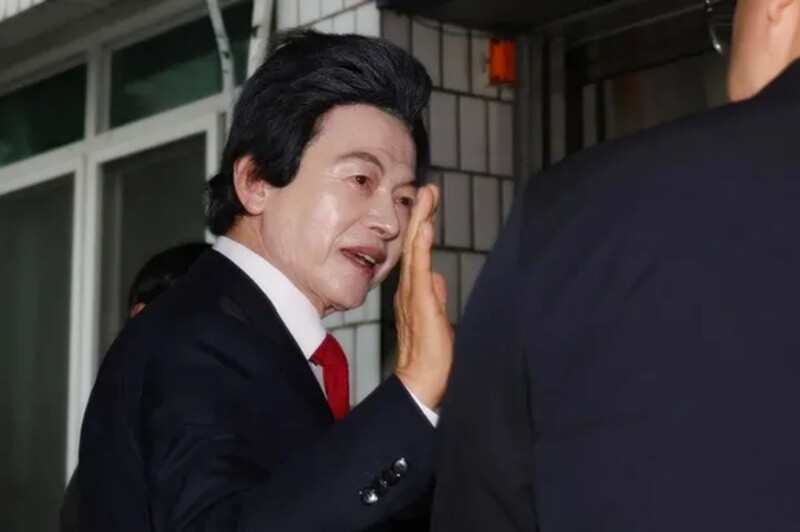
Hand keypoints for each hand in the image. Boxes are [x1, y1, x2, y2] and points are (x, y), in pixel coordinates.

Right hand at [394, 184, 453, 409]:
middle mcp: (408, 289)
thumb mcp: (437, 319)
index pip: (418, 253)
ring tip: (427, 197)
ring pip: (416, 251)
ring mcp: (412, 295)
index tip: (428, 203)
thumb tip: (438, 277)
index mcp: (412, 292)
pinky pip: (420, 269)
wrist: (421, 382)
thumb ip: (435, 296)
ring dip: (421, 222)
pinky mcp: (420, 303)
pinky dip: (422, 247)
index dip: (422, 227)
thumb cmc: (430, 356)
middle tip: (427, 189)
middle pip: (414, 245)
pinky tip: (426, 228)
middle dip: (420, 215)